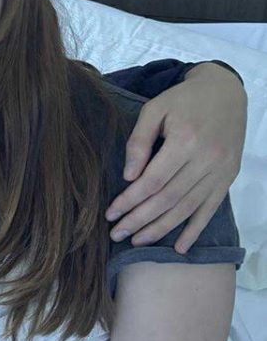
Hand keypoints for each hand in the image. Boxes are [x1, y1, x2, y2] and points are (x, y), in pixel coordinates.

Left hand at [106, 63, 246, 253]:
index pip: (152, 181)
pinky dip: (195, 230)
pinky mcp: (228, 177)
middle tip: (117, 234)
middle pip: (168, 199)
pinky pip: (211, 210)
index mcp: (186, 141)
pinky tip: (180, 248)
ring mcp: (221, 171)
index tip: (111, 214)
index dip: (129, 201)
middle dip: (139, 220)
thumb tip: (129, 176)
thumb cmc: (183, 100)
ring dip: (161, 229)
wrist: (226, 92)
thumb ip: (139, 141)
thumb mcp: (155, 109)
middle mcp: (206, 159)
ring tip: (138, 242)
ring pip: (187, 209)